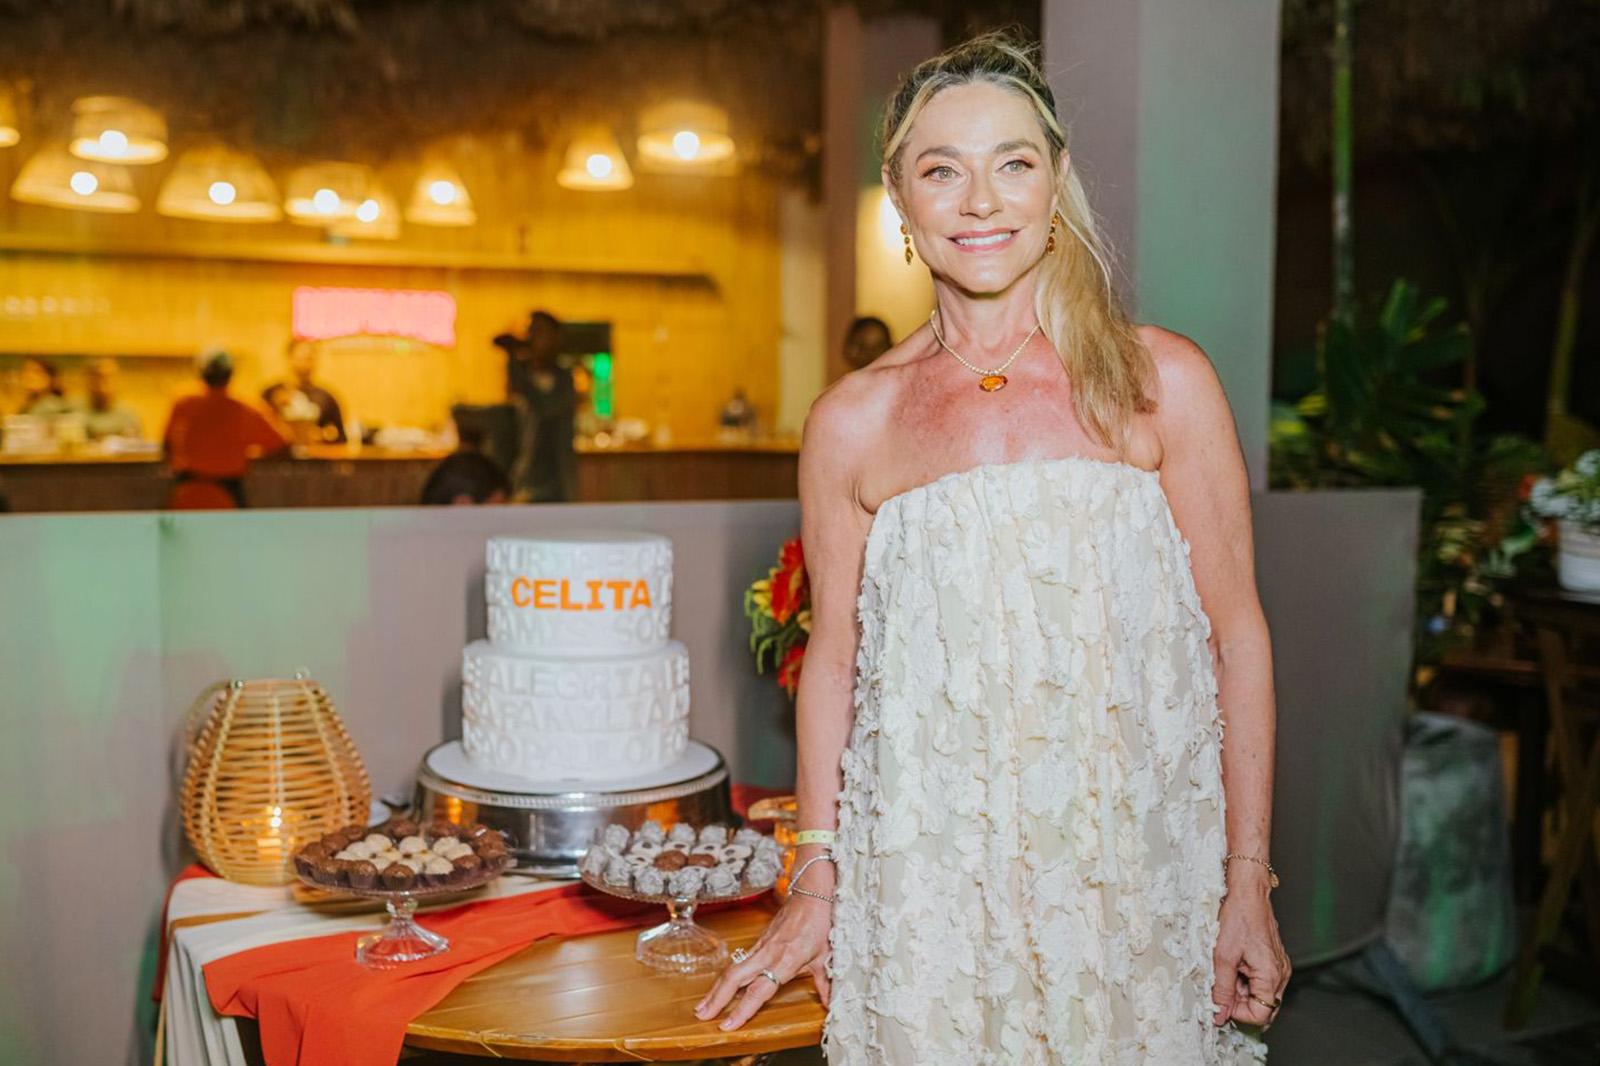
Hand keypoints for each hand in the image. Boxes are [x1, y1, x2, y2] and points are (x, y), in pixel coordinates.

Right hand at [694, 893, 833, 1030]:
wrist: (811, 893)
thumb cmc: (820, 922)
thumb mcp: (827, 955)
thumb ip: (825, 982)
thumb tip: (831, 1003)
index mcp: (787, 959)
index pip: (760, 989)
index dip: (743, 1008)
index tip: (729, 1024)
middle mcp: (769, 953)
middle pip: (735, 978)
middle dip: (717, 998)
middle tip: (702, 1016)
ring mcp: (761, 946)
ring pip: (732, 969)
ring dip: (716, 989)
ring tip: (702, 1007)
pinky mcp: (758, 942)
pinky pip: (738, 961)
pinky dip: (726, 978)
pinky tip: (719, 989)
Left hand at [1211, 869, 1290, 1030]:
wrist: (1248, 893)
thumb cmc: (1238, 917)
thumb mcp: (1223, 956)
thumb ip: (1222, 989)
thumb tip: (1219, 1013)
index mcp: (1271, 976)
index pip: (1261, 1016)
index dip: (1238, 1013)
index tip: (1222, 1003)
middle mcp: (1281, 974)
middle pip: (1263, 1008)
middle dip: (1240, 1003)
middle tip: (1221, 987)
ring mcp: (1279, 967)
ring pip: (1261, 995)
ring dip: (1241, 990)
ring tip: (1226, 969)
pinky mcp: (1274, 961)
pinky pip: (1261, 981)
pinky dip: (1246, 979)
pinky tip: (1234, 964)